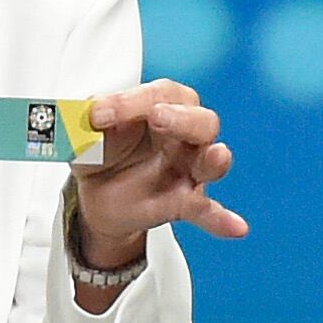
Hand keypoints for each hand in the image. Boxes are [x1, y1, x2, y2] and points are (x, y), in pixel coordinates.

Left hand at [72, 80, 248, 264]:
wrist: (95, 193)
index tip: (98, 114)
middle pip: (201, 120)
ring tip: (216, 157)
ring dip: (214, 159)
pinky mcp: (183, 202)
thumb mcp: (85, 134)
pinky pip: (208, 212)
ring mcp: (187, 169)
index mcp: (160, 106)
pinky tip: (236, 228)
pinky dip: (222, 220)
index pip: (158, 94)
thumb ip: (86, 123)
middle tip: (157, 118)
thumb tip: (87, 117)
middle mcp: (182, 135)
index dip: (130, 101)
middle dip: (182, 118)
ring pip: (211, 160)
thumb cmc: (101, 151)